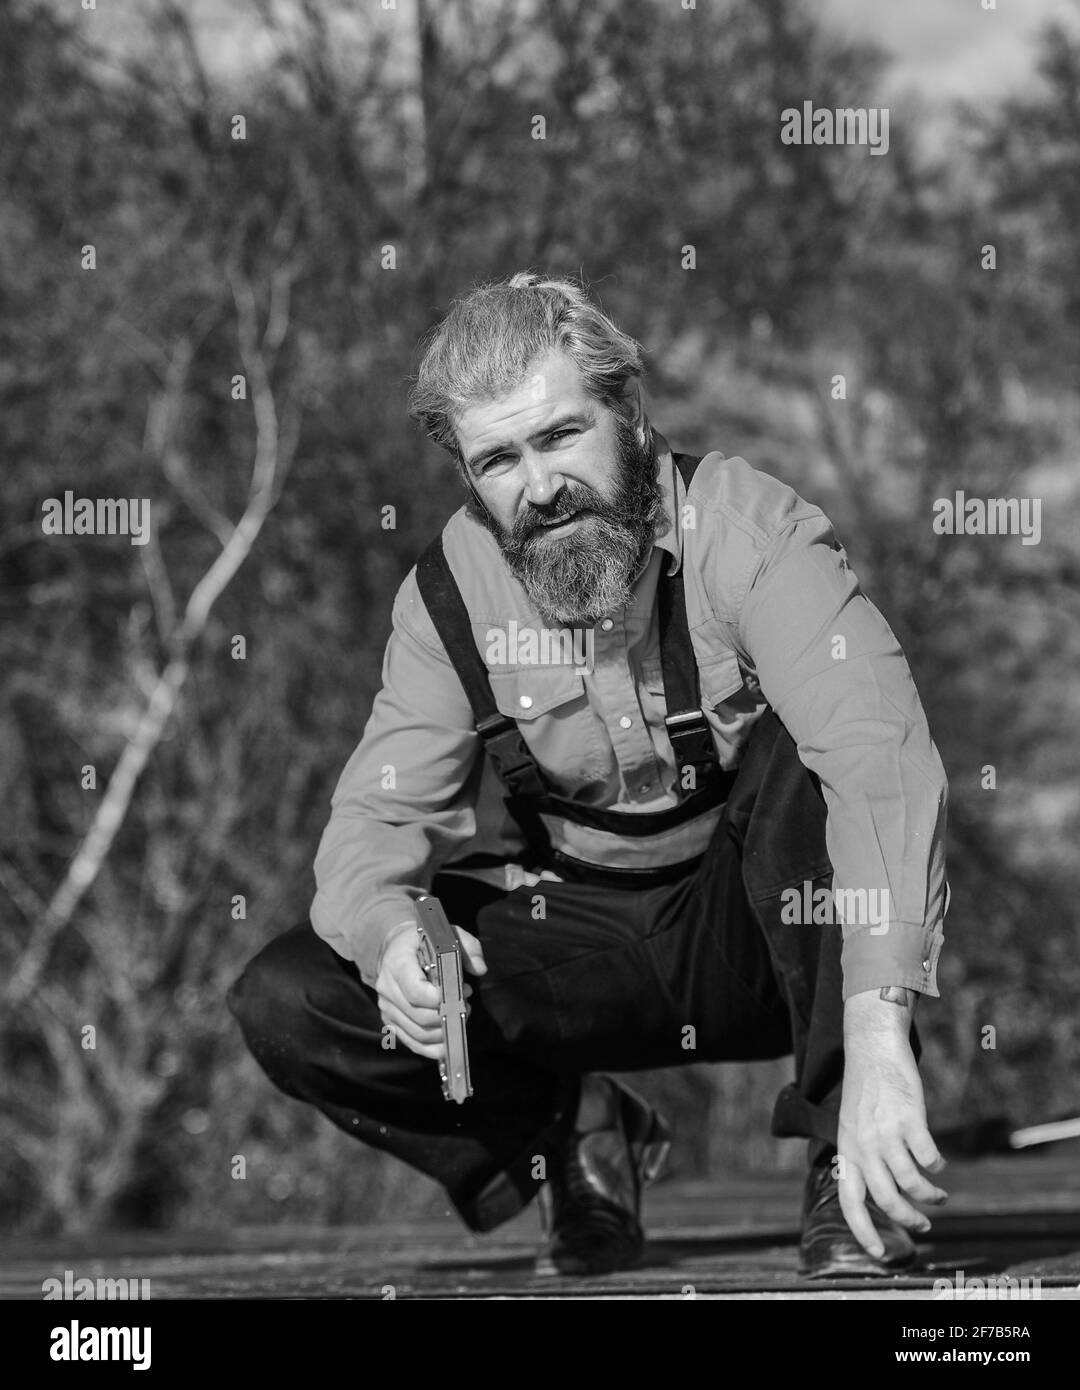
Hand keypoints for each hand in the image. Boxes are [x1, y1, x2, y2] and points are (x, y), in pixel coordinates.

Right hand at [374, 918, 486, 1060]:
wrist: (395, 949)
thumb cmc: (424, 942)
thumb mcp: (447, 934)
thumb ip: (468, 946)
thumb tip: (480, 969)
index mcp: (397, 963)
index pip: (416, 991)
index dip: (439, 999)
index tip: (459, 994)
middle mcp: (387, 988)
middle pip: (419, 1016)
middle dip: (448, 1015)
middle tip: (465, 1004)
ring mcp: (387, 1008)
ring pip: (418, 1033)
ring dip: (444, 1031)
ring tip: (458, 1014)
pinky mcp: (392, 1022)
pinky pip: (412, 1043)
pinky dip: (433, 1047)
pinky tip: (448, 1038)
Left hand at [836, 988, 947, 1257]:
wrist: (871, 1046)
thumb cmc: (866, 1088)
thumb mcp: (851, 1125)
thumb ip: (861, 1156)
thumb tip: (876, 1191)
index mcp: (847, 1150)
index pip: (849, 1201)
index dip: (864, 1232)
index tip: (881, 1253)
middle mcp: (863, 1145)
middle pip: (886, 1200)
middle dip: (908, 1221)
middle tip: (924, 1226)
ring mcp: (885, 1132)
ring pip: (910, 1183)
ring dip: (929, 1196)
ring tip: (938, 1196)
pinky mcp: (908, 1118)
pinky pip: (928, 1156)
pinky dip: (936, 1166)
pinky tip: (938, 1162)